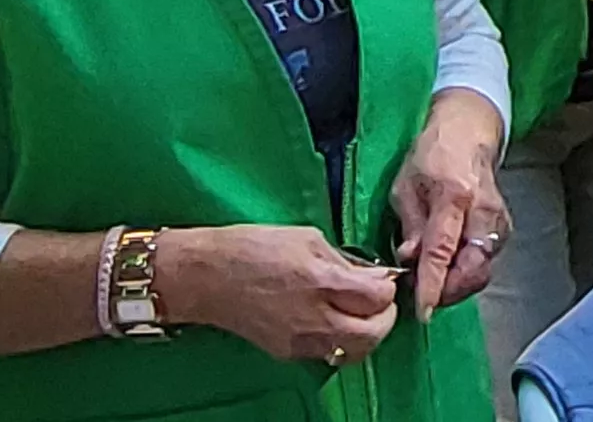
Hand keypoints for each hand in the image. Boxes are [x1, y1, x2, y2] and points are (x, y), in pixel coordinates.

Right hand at [149, 224, 401, 363]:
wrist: (206, 276)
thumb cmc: (252, 247)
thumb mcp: (306, 237)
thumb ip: (345, 260)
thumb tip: (373, 276)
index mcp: (321, 280)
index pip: (377, 298)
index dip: (387, 288)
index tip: (381, 279)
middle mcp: (314, 316)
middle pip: (373, 334)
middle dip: (385, 318)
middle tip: (380, 303)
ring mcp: (299, 340)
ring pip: (353, 352)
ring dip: (365, 335)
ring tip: (358, 315)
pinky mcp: (286, 352)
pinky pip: (326, 354)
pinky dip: (339, 341)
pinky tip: (331, 321)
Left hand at [392, 88, 509, 311]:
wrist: (468, 134)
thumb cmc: (431, 157)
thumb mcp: (406, 186)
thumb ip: (410, 225)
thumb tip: (409, 260)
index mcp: (454, 196)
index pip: (442, 250)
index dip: (432, 284)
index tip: (423, 310)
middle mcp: (483, 211)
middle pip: (472, 269)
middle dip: (449, 291)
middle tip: (424, 295)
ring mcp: (499, 221)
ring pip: (482, 271)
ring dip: (457, 285)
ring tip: (433, 281)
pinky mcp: (505, 228)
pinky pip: (486, 262)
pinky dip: (467, 273)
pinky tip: (450, 268)